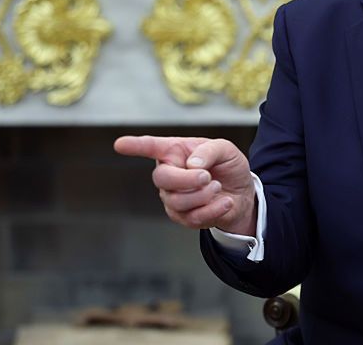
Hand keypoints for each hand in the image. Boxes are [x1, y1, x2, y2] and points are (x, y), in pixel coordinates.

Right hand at [114, 135, 256, 234]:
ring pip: (177, 201)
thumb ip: (209, 150)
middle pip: (162, 179)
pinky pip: (192, 217)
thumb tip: (192, 165)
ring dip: (203, 194)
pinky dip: (213, 209)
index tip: (120, 144)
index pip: (151, 147)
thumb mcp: (225, 150)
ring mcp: (172, 197)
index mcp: (175, 152)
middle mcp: (169, 174)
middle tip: (207, 176)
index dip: (135, 146)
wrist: (242, 193)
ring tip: (217, 186)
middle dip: (187, 179)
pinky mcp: (183, 217)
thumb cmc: (227, 167)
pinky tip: (225, 201)